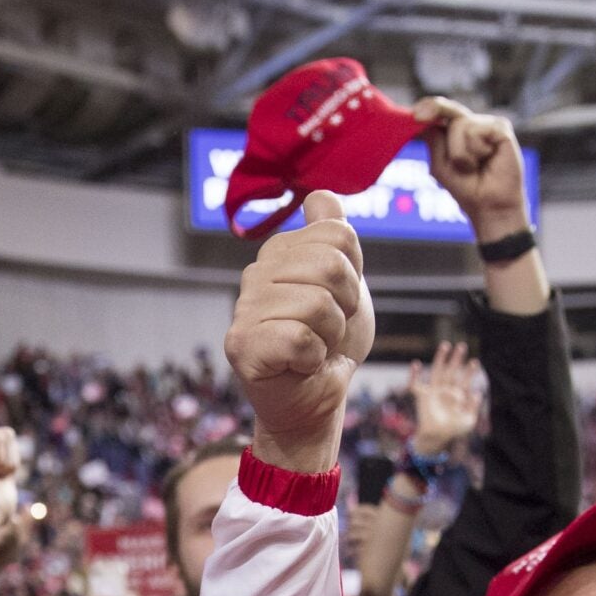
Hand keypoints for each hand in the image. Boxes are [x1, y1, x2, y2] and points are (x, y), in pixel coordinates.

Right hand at [225, 190, 370, 473]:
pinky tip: (301, 365)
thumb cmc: (329, 344)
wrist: (316, 401)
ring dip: (330, 336)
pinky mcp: (241, 345)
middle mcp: (256, 273)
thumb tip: (321, 194)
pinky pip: (299, 337)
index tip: (340, 302)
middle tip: (329, 331)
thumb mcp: (345, 284)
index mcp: (280, 252)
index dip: (354, 274)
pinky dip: (314, 358)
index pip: (337, 235)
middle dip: (345, 306)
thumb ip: (334, 239)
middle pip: (329, 265)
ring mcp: (244, 308)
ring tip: (314, 348)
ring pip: (317, 304)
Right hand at [408, 340, 479, 454]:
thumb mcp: (469, 421)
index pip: (465, 379)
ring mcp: (434, 391)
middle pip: (452, 371)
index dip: (470, 371)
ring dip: (441, 358)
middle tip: (462, 346)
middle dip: (457, 359)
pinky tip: (415, 364)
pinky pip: (415, 384)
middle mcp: (446, 390)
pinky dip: (414, 375)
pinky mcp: (422, 396)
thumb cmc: (454, 430)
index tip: (475, 362)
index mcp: (458, 395)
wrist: (437, 437)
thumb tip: (477, 393)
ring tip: (445, 345)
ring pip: (437, 371)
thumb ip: (474, 407)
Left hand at [411, 98, 529, 242]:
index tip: (415, 114)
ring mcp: (487, 124)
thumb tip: (422, 112)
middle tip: (429, 127)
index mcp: (456, 131)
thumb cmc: (466, 188)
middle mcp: (472, 123)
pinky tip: (486, 159)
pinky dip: (474, 151)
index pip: (440, 112)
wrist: (490, 205)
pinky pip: (476, 131)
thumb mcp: (440, 164)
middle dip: (438, 114)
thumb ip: (434, 140)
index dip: (429, 107)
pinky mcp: (501, 127)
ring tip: (473, 166)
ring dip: (460, 153)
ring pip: (459, 124)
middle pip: (449, 110)